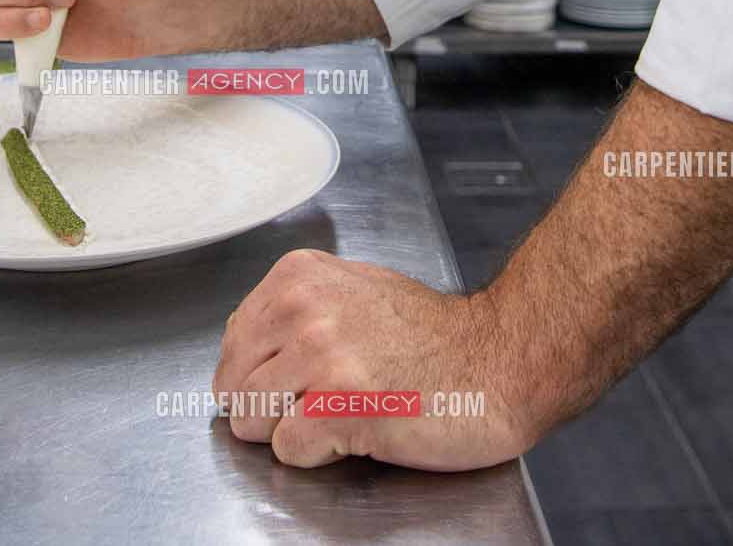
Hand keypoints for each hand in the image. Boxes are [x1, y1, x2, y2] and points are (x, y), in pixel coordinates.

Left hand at [211, 249, 536, 471]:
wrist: (500, 361)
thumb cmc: (437, 336)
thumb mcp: (356, 291)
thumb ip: (297, 311)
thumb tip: (250, 348)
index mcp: (299, 277)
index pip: (232, 343)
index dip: (261, 373)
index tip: (301, 379)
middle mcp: (303, 310)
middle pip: (234, 385)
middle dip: (268, 406)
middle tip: (323, 401)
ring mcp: (320, 358)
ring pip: (249, 420)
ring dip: (291, 429)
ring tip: (343, 412)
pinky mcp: (339, 407)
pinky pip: (287, 449)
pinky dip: (318, 453)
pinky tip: (359, 430)